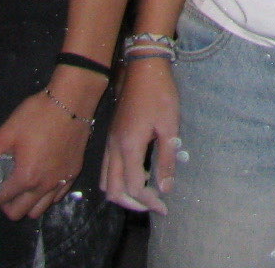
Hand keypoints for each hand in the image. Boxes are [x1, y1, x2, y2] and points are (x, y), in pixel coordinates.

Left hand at [0, 80, 96, 219]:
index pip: (2, 200)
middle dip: (8, 205)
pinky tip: (43, 179)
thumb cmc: (38, 115)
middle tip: (5, 189)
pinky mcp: (74, 172)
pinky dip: (47, 195)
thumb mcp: (7, 132)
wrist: (72, 100)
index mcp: (26, 176)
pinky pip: (58, 196)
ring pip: (40, 210)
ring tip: (23, 186)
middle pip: (20, 212)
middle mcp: (44, 185)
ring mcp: (62, 180)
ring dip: (28, 203)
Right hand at [101, 58, 180, 214]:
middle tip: (154, 205)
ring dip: (122, 194)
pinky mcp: (110, 138)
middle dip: (132, 203)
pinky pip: (106, 169)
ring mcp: (109, 143)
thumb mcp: (169, 125)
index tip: (164, 207)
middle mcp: (113, 148)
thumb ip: (166, 158)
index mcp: (129, 146)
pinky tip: (136, 176)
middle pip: (113, 190)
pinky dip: (117, 181)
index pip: (133, 187)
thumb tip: (166, 188)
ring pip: (105, 181)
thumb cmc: (160, 94)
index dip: (148, 202)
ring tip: (144, 195)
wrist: (142, 68)